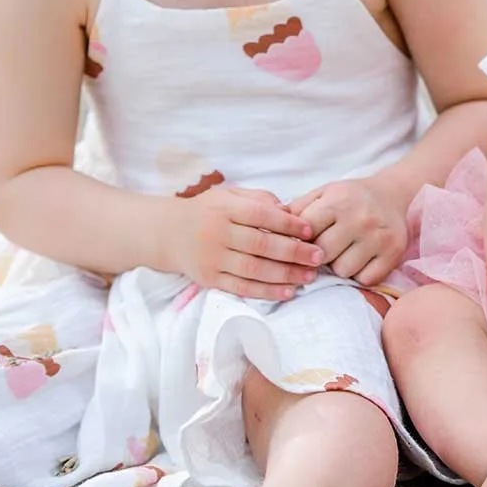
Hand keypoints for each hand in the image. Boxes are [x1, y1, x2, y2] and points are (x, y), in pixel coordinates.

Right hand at [167, 185, 322, 300]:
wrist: (169, 233)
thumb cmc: (209, 211)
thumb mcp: (229, 195)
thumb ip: (258, 199)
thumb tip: (288, 211)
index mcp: (224, 208)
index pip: (260, 215)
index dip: (287, 224)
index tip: (310, 230)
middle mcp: (217, 233)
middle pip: (260, 245)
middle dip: (294, 252)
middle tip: (318, 256)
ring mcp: (212, 258)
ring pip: (253, 269)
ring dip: (285, 274)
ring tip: (309, 276)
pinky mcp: (209, 279)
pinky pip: (241, 287)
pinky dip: (266, 291)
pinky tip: (288, 292)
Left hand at [288, 175, 408, 285]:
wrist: (392, 194)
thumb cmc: (349, 197)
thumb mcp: (322, 193)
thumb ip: (297, 209)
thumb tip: (268, 227)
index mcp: (339, 201)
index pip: (307, 231)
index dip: (299, 241)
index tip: (300, 243)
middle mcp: (360, 218)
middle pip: (322, 255)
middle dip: (317, 256)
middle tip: (322, 250)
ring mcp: (379, 237)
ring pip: (343, 270)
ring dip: (339, 267)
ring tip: (343, 253)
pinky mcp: (393, 253)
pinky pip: (365, 279)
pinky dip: (359, 274)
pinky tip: (360, 260)